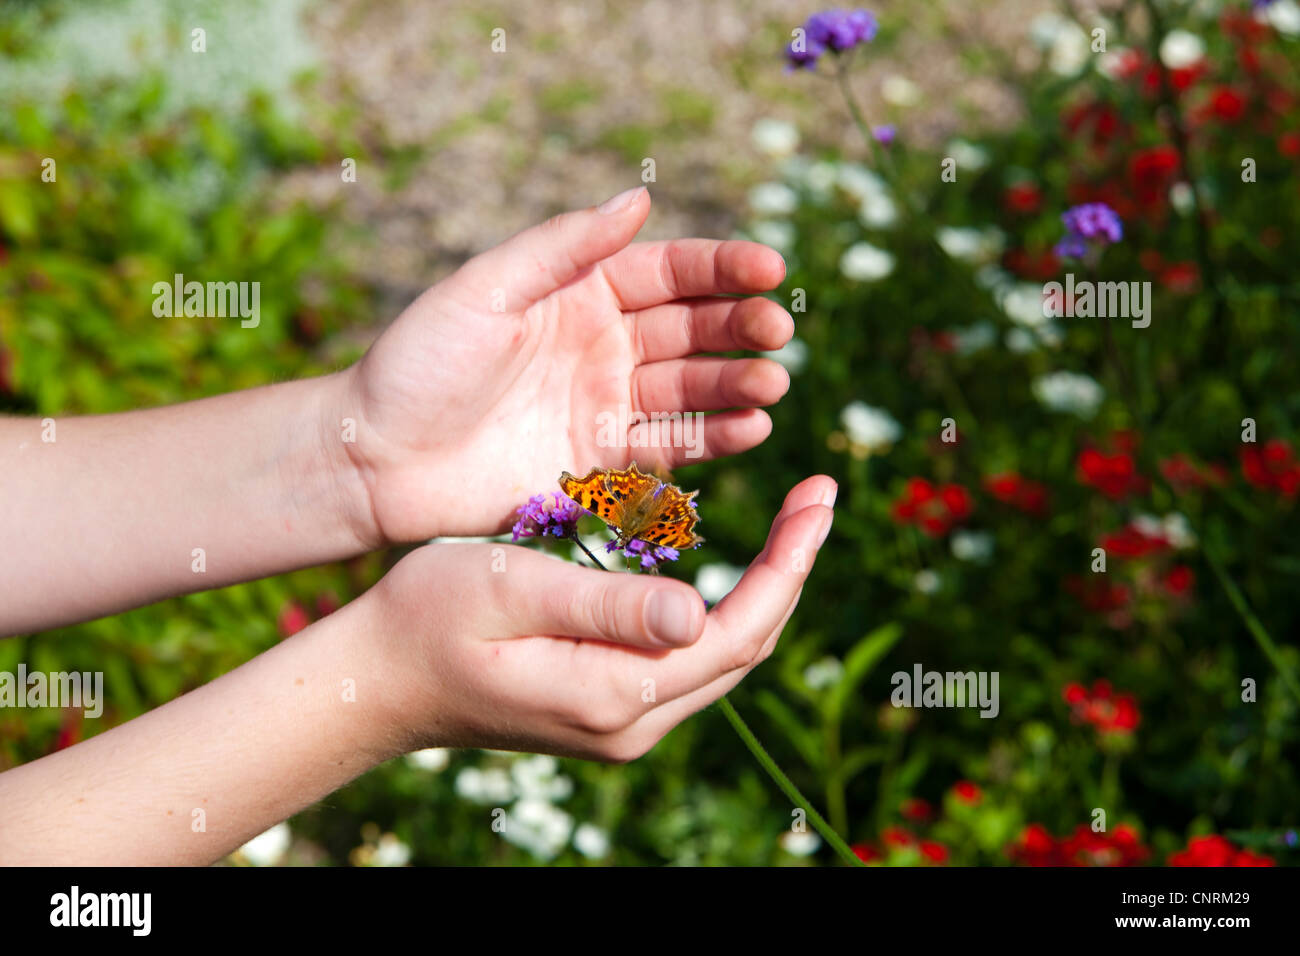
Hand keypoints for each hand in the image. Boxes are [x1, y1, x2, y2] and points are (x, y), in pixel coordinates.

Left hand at [335, 187, 793, 544]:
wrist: (376, 459)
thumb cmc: (418, 364)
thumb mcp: (484, 291)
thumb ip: (562, 248)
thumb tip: (640, 199)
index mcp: (578, 291)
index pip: (668, 272)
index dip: (722, 269)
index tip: (770, 269)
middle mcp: (602, 344)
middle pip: (691, 329)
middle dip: (739, 326)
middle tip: (776, 330)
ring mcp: (605, 403)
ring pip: (690, 388)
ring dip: (736, 383)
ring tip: (771, 383)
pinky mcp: (601, 460)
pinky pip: (671, 444)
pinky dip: (714, 437)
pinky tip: (751, 428)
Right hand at [365, 476, 834, 760]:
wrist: (378, 681)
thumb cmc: (427, 620)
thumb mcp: (511, 592)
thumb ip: (604, 605)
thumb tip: (699, 613)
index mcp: (614, 693)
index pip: (737, 632)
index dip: (789, 563)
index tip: (819, 495)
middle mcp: (631, 724)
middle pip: (745, 649)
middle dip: (791, 569)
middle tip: (820, 494)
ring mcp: (622, 725)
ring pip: (723, 657)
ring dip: (766, 589)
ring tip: (792, 520)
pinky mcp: (608, 710)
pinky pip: (691, 661)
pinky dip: (726, 607)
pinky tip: (735, 563)